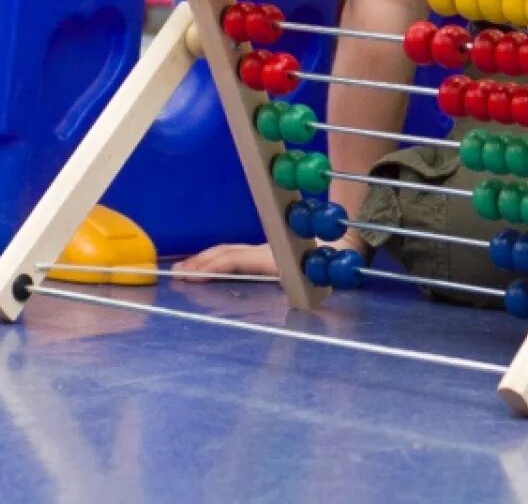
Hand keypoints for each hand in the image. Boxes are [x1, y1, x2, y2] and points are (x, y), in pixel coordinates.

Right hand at [175, 236, 361, 280]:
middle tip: (176, 275)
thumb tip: (281, 282)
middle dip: (200, 262)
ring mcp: (266, 249)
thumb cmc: (335, 265)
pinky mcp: (268, 252)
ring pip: (231, 251)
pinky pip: (237, 254)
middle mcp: (267, 250)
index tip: (188, 276)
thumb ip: (301, 281)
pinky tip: (209, 266)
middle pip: (227, 252)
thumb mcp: (316, 274)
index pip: (236, 259)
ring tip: (185, 270)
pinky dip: (218, 258)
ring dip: (206, 260)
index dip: (211, 266)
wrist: (351, 244)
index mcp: (274, 256)